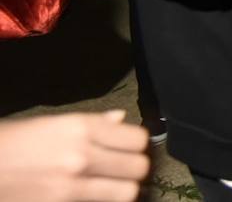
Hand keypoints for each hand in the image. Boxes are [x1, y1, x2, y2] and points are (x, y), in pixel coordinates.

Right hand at [0, 111, 149, 201]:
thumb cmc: (11, 141)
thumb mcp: (50, 122)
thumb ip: (91, 123)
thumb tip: (120, 119)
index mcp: (80, 127)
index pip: (137, 139)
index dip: (136, 144)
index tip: (129, 147)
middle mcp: (81, 154)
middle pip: (138, 166)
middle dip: (134, 168)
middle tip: (124, 169)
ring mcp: (70, 183)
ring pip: (126, 191)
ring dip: (123, 189)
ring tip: (112, 185)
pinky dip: (102, 200)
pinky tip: (94, 195)